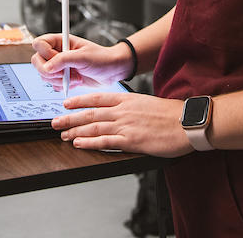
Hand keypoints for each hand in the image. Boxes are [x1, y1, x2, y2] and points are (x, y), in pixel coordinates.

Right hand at [31, 34, 131, 88]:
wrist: (112, 71)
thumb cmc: (102, 58)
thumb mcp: (83, 57)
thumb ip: (63, 60)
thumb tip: (47, 68)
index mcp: (60, 41)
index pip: (39, 44)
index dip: (45, 53)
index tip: (58, 58)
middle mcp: (57, 53)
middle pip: (37, 61)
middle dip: (51, 71)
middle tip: (66, 72)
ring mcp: (59, 66)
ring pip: (44, 75)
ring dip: (59, 80)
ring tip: (75, 77)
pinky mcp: (62, 78)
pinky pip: (52, 85)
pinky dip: (62, 86)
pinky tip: (76, 81)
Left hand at [53, 91, 192, 156]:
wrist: (187, 122)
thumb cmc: (170, 114)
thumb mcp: (146, 103)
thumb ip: (130, 107)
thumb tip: (117, 112)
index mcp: (127, 99)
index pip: (97, 98)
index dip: (79, 100)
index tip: (66, 103)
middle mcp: (123, 110)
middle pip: (90, 113)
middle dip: (70, 118)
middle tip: (55, 122)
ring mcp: (126, 125)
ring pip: (94, 127)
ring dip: (75, 131)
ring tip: (62, 135)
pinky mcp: (131, 141)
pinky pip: (105, 142)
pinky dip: (90, 142)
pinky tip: (79, 144)